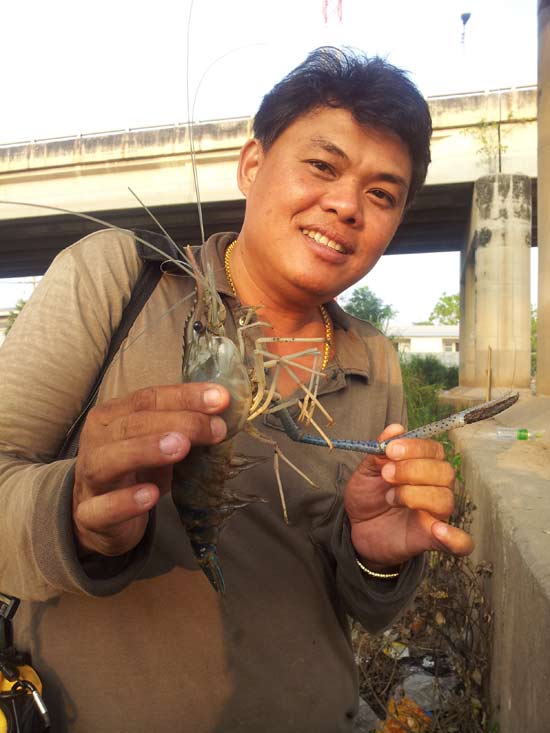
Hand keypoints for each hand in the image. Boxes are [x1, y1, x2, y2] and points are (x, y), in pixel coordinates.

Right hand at [73, 384, 229, 557]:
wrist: (100, 518)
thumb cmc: (135, 472)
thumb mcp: (157, 444)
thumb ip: (183, 429)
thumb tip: (224, 417)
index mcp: (113, 416)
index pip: (149, 398)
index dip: (186, 396)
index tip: (222, 399)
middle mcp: (97, 441)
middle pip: (133, 424)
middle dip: (178, 422)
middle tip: (214, 427)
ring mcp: (88, 478)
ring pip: (109, 460)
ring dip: (146, 450)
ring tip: (180, 448)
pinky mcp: (90, 515)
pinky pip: (103, 508)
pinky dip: (126, 501)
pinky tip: (151, 495)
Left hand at [344, 423, 473, 569]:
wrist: (357, 528)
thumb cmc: (368, 496)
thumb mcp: (366, 471)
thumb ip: (380, 452)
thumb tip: (395, 429)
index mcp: (423, 466)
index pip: (434, 450)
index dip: (415, 447)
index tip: (391, 450)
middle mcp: (436, 488)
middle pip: (444, 472)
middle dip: (413, 470)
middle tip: (386, 475)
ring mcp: (435, 514)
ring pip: (445, 499)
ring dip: (415, 495)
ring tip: (390, 498)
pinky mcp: (431, 539)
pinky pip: (460, 543)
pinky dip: (455, 538)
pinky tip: (438, 530)